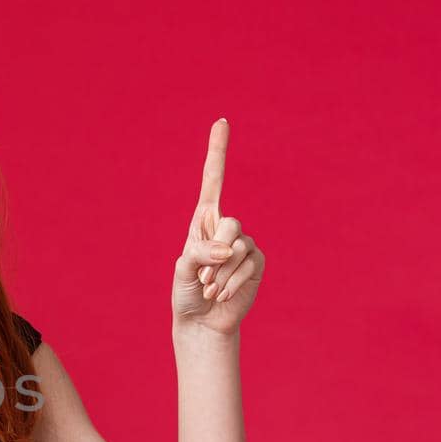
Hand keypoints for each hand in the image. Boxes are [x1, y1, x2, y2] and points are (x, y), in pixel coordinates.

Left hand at [171, 118, 263, 334]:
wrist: (202, 320)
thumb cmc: (187, 292)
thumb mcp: (182, 270)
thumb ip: (200, 254)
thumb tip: (228, 248)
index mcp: (203, 220)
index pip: (213, 180)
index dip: (217, 151)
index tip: (221, 121)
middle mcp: (225, 227)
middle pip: (230, 223)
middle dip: (214, 254)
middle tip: (203, 278)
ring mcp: (244, 244)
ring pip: (238, 248)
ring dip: (220, 275)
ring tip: (210, 289)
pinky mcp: (257, 262)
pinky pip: (248, 264)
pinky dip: (231, 283)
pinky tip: (221, 296)